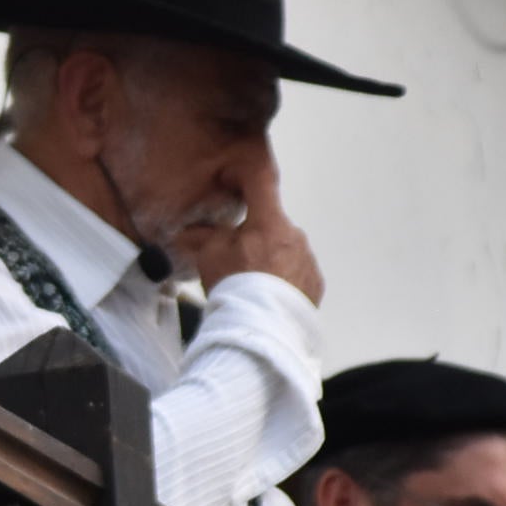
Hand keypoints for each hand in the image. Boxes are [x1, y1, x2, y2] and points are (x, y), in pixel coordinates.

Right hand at [172, 154, 323, 304]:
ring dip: (272, 257)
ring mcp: (308, 261)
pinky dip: (285, 278)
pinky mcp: (315, 284)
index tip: (233, 179)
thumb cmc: (235, 287)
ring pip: (286, 248)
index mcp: (270, 222)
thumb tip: (190, 232)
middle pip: (272, 224)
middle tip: (236, 256)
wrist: (262, 329)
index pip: (260, 182)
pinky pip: (298, 272)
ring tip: (252, 282)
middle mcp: (295, 236)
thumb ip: (205, 236)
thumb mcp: (210, 256)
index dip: (244, 176)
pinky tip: (269, 294)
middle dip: (255, 233)